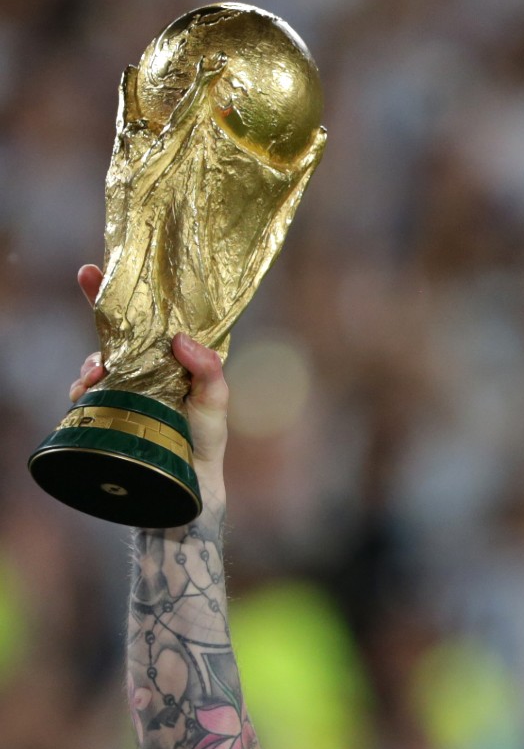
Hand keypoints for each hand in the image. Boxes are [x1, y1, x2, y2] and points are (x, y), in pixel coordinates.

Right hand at [69, 263, 228, 493]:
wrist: (185, 484)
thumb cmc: (205, 441)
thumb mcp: (215, 402)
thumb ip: (207, 370)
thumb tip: (180, 339)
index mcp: (177, 359)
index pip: (158, 318)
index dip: (137, 289)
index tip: (119, 264)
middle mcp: (150, 366)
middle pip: (121, 326)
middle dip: (100, 300)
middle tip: (87, 277)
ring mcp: (127, 385)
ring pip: (100, 355)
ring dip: (93, 357)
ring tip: (98, 373)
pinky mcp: (109, 406)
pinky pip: (87, 387)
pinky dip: (83, 385)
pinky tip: (87, 392)